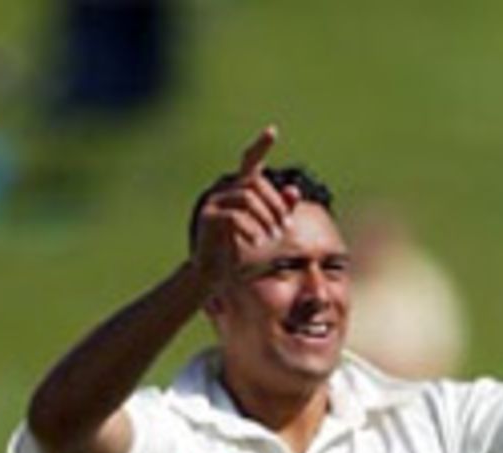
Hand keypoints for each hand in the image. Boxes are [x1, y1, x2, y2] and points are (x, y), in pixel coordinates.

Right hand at [191, 126, 299, 291]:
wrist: (215, 272)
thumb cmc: (240, 249)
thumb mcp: (266, 228)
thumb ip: (280, 210)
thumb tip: (295, 191)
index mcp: (239, 190)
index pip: (250, 162)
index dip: (260, 146)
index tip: (272, 131)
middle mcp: (225, 190)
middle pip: (256, 182)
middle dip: (275, 203)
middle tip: (286, 227)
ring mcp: (214, 202)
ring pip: (247, 197)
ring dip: (266, 217)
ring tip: (274, 237)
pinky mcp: (207, 218)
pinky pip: (234, 216)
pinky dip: (250, 228)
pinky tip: (258, 242)